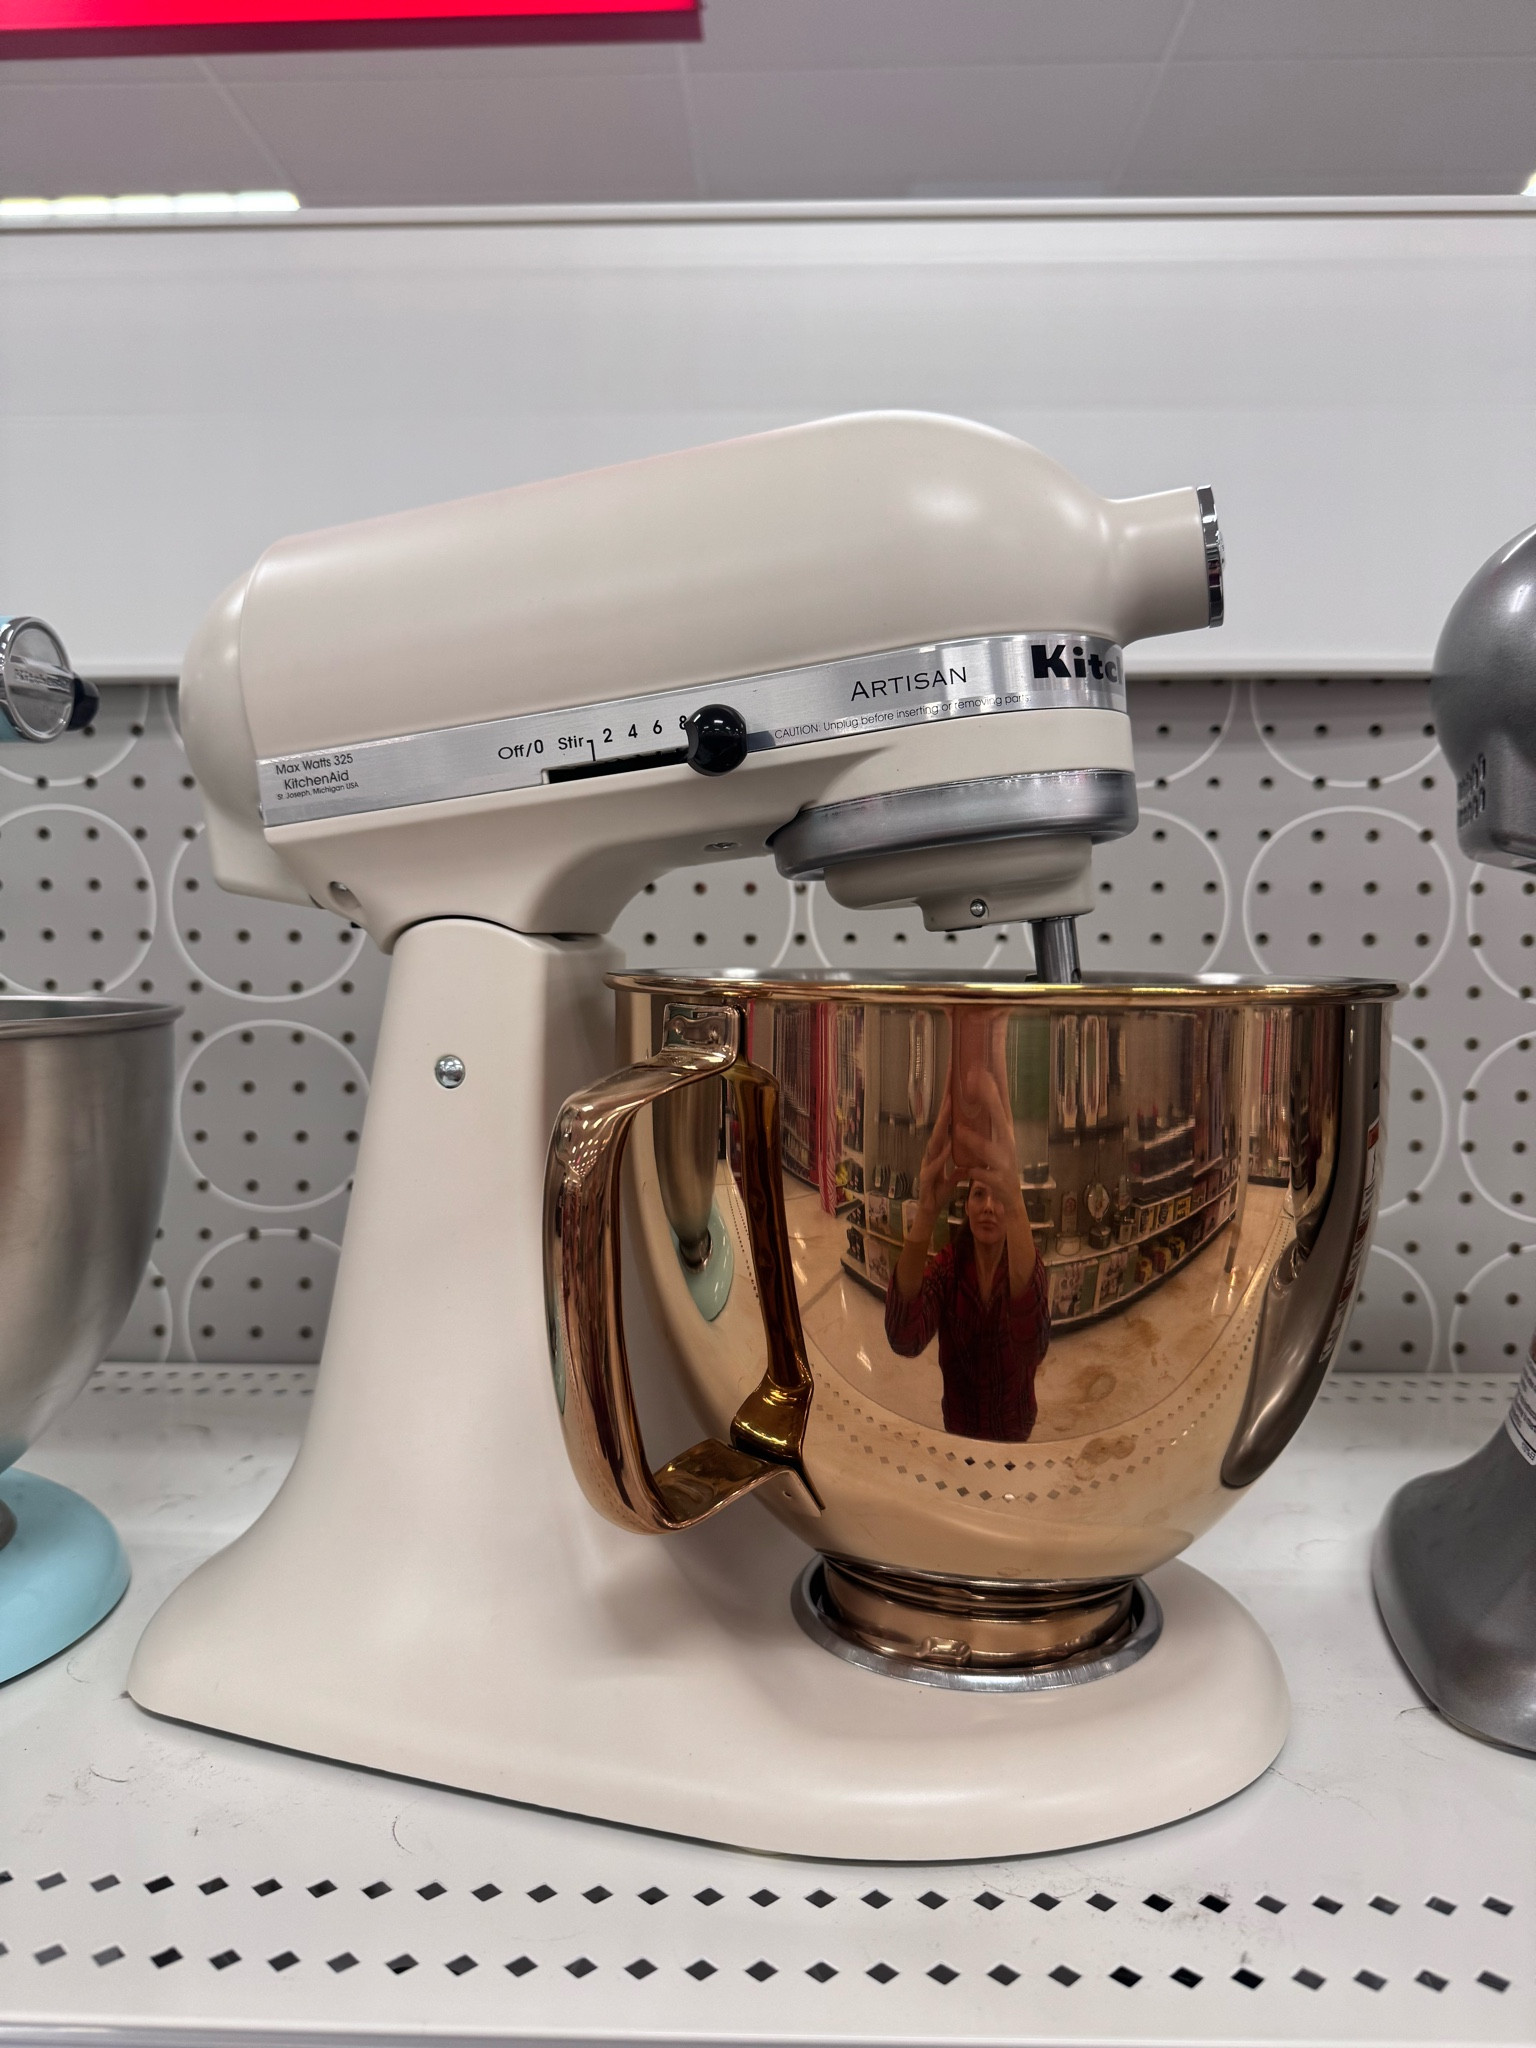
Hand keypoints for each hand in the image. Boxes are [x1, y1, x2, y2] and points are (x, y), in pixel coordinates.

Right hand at [914, 1092, 958, 1220]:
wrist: (928, 1213)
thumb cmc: (938, 1192)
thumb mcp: (953, 1177)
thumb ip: (959, 1166)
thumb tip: (968, 1160)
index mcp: (938, 1151)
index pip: (945, 1125)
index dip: (949, 1106)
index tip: (955, 1087)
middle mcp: (931, 1154)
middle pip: (939, 1126)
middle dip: (944, 1106)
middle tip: (950, 1085)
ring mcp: (927, 1164)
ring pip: (934, 1140)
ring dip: (941, 1124)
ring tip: (949, 1107)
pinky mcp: (927, 1178)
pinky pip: (934, 1164)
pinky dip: (941, 1154)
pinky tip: (948, 1144)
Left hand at [953, 1066, 1023, 1214]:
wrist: (1010, 1200)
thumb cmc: (999, 1165)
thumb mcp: (994, 1140)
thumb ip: (987, 1118)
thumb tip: (978, 1090)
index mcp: (1004, 1131)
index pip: (999, 1103)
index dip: (991, 1084)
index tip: (979, 1066)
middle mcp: (1008, 1143)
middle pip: (1000, 1118)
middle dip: (990, 1099)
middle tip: (976, 1080)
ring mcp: (1006, 1163)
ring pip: (991, 1149)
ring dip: (976, 1139)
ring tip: (960, 1130)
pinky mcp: (1000, 1182)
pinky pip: (987, 1175)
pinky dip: (979, 1172)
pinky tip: (969, 1170)